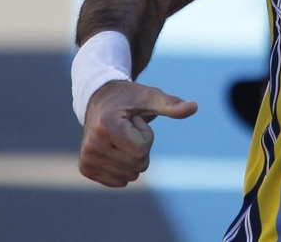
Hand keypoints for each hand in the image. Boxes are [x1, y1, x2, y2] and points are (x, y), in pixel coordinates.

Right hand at [78, 80, 196, 186]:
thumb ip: (171, 104)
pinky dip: (123, 167)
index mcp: (106, 127)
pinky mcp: (86, 169)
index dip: (146, 136)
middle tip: (127, 129)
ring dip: (131, 157)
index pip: (141, 151)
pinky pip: (119, 182)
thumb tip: (194, 107)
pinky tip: (114, 148)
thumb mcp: (150, 97)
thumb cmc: (129, 98)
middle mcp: (91, 146)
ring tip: (121, 137)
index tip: (133, 121)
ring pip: (130, 176)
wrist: (100, 100)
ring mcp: (87, 159)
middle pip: (137, 166)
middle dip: (140, 148)